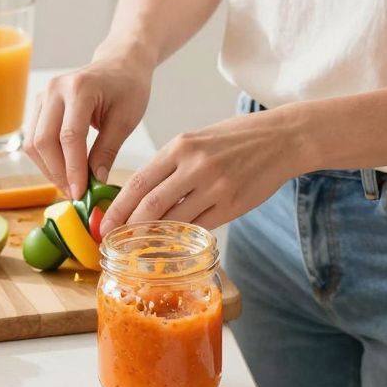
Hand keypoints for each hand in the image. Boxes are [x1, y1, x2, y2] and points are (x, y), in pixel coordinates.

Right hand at [25, 55, 152, 201]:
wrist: (119, 65)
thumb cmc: (128, 88)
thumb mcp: (126, 120)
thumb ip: (107, 150)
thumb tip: (94, 182)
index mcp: (80, 88)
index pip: (70, 136)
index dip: (73, 168)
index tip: (81, 192)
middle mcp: (55, 89)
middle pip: (44, 140)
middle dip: (58, 172)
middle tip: (75, 193)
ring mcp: (43, 95)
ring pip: (34, 142)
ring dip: (49, 169)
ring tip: (70, 185)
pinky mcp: (39, 105)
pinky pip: (34, 138)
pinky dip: (47, 159)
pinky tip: (64, 171)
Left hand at [99, 108, 293, 234]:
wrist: (282, 138)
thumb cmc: (237, 138)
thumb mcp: (197, 140)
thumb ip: (171, 164)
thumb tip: (143, 195)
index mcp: (181, 147)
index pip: (138, 182)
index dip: (118, 207)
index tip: (104, 223)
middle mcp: (195, 166)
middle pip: (150, 205)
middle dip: (127, 227)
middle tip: (114, 243)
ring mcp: (215, 187)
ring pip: (174, 220)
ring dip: (154, 237)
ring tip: (141, 248)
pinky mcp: (233, 205)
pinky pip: (199, 227)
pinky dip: (183, 238)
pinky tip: (174, 244)